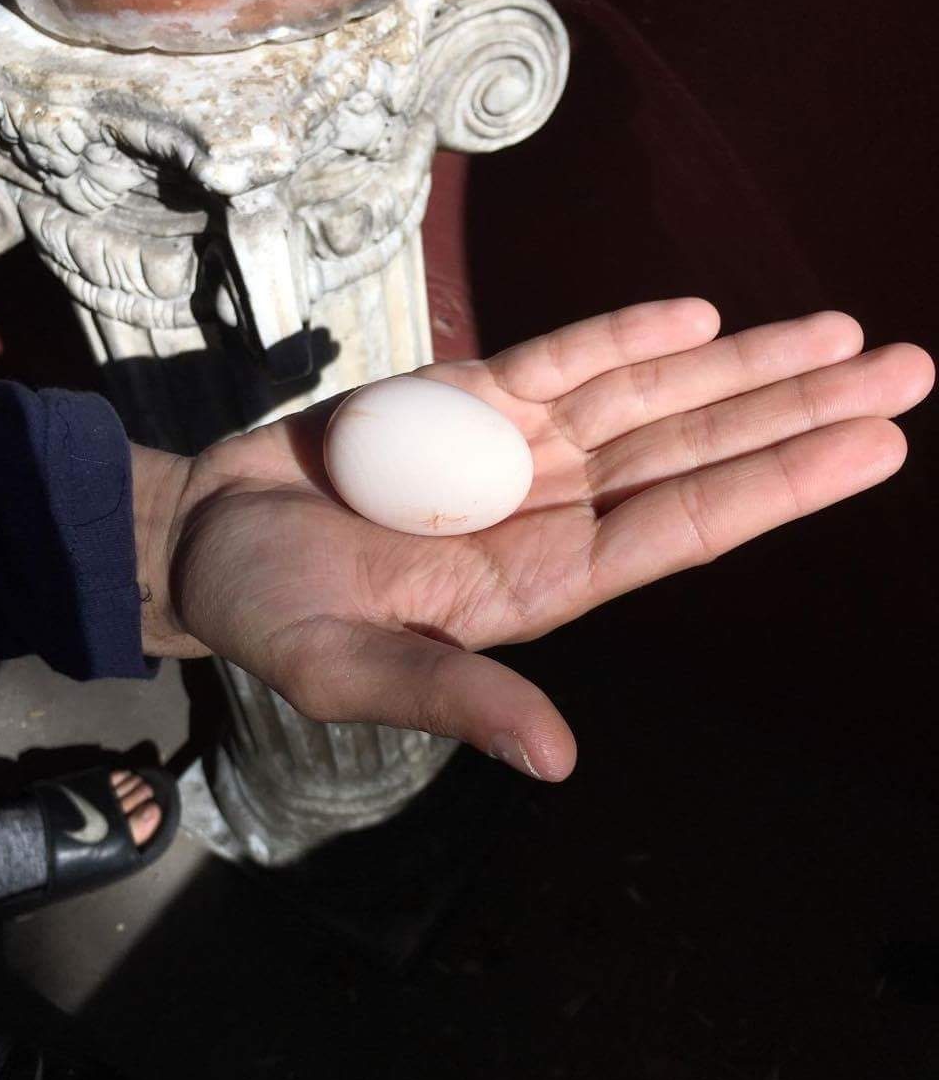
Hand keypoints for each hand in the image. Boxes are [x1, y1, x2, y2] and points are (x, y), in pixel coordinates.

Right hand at [133, 299, 932, 779]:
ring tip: (845, 329)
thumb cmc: (271, 613)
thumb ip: (452, 698)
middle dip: (800, 409)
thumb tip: (557, 760)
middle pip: (698, 451)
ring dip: (748, 363)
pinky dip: (629, 333)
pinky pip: (564, 357)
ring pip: (652, 397)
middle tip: (910, 368)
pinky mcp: (468, 399)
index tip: (877, 442)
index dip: (781, 482)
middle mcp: (553, 511)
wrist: (210, 539)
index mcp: (542, 581)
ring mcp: (517, 450)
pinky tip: (702, 319)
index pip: (686, 527)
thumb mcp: (348, 671)